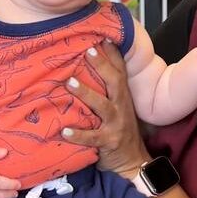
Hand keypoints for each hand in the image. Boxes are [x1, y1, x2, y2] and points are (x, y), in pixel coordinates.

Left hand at [62, 40, 150, 178]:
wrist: (132, 161)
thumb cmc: (119, 130)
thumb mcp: (118, 107)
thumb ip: (106, 91)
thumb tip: (83, 69)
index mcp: (123, 97)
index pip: (121, 71)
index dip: (113, 54)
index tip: (103, 37)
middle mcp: (122, 107)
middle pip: (115, 82)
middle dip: (102, 66)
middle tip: (87, 52)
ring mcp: (117, 125)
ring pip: (103, 106)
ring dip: (86, 93)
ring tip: (70, 83)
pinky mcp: (109, 142)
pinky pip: (92, 138)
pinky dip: (78, 134)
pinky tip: (64, 130)